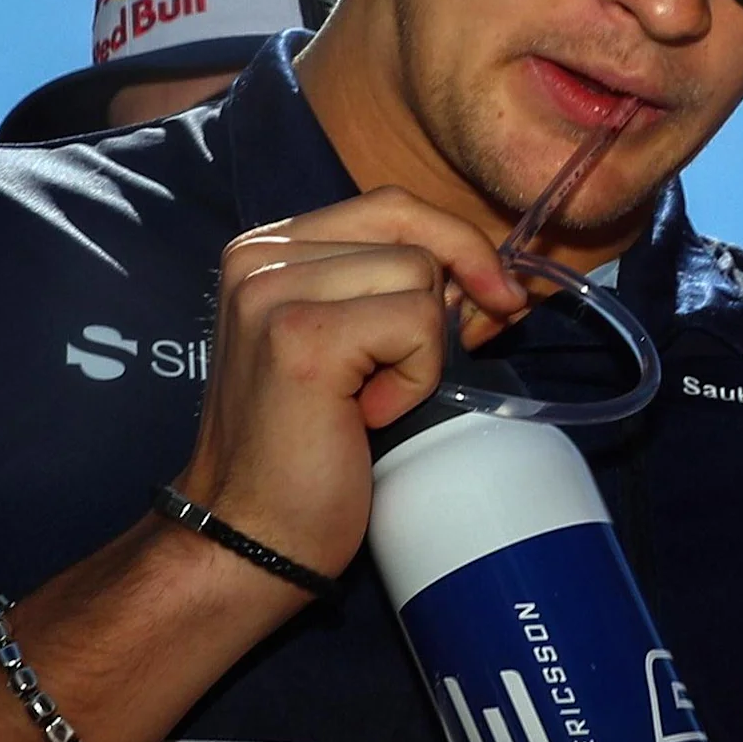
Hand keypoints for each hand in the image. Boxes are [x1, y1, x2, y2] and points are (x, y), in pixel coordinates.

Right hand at [172, 187, 530, 583]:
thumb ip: (386, 290)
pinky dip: (414, 378)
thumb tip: (482, 273)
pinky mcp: (301, 338)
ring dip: (422, 351)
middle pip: (411, 231)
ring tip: (369, 402)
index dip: (456, 247)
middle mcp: (258, 257)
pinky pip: (417, 324)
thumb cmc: (307, 450)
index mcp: (265, 250)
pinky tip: (367, 417)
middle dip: (454, 293)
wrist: (251, 535)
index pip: (391, 206)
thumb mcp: (347, 344)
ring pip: (420, 274)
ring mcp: (272, 293)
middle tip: (429, 366)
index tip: (491, 302)